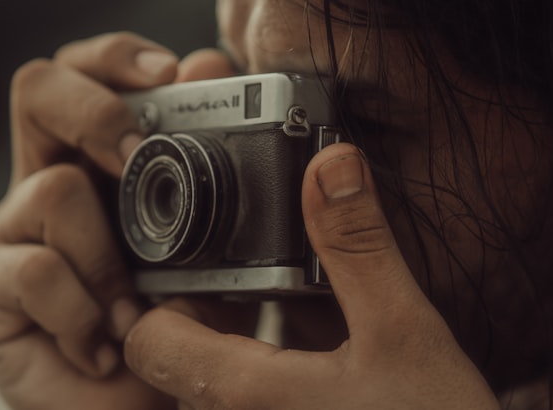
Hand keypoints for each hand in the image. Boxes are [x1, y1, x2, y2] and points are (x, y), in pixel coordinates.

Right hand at [0, 32, 241, 409]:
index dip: (119, 58)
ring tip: (131, 317)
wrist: (139, 409)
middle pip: (40, 90)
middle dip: (95, 111)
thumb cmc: (178, 332)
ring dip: (107, 260)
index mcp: (102, 165)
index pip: (91, 76)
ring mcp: (11, 231)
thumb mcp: (216, 255)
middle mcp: (49, 182)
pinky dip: (80, 313)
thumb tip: (209, 71)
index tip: (176, 72)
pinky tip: (97, 346)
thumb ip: (215, 172)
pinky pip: (34, 270)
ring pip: (54, 188)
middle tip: (135, 159)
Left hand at [123, 143, 500, 409]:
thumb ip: (360, 249)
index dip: (167, 296)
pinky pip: (258, 402)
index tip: (209, 267)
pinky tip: (325, 354)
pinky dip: (276, 371)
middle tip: (263, 280)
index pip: (147, 341)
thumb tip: (330, 165)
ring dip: (246, 346)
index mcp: (246, 396)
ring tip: (298, 314)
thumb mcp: (405, 333)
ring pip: (219, 387)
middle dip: (214, 315)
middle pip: (180, 362)